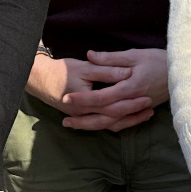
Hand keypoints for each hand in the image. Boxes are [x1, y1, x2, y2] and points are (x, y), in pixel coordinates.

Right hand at [27, 53, 152, 130]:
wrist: (39, 79)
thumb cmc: (61, 71)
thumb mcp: (84, 67)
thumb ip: (106, 69)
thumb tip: (126, 72)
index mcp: (87, 101)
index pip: (114, 106)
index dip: (132, 103)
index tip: (147, 97)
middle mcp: (86, 114)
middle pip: (114, 119)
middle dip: (134, 115)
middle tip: (151, 108)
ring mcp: (84, 117)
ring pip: (110, 124)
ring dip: (128, 121)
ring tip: (146, 115)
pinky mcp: (83, 116)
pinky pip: (103, 123)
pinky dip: (117, 122)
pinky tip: (129, 117)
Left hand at [61, 48, 168, 131]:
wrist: (184, 72)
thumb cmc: (159, 60)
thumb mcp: (134, 55)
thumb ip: (111, 59)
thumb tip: (90, 55)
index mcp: (129, 87)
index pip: (101, 97)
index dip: (83, 98)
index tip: (66, 98)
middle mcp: (133, 102)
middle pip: (104, 116)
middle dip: (83, 120)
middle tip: (65, 121)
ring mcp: (138, 108)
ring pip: (113, 123)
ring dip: (93, 125)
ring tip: (76, 125)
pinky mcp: (142, 110)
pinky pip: (124, 123)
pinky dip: (110, 125)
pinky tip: (99, 125)